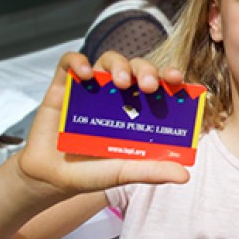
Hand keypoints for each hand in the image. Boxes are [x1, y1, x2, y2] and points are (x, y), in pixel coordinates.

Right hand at [16, 52, 188, 197]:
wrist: (53, 177)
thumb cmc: (95, 172)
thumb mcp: (125, 172)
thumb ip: (153, 171)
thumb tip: (185, 176)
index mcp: (141, 109)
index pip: (161, 84)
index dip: (171, 77)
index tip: (178, 80)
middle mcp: (119, 94)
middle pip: (138, 68)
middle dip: (147, 71)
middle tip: (149, 86)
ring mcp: (92, 87)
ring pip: (110, 60)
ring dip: (119, 65)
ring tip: (120, 82)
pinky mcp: (64, 86)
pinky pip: (70, 63)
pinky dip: (77, 62)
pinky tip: (85, 74)